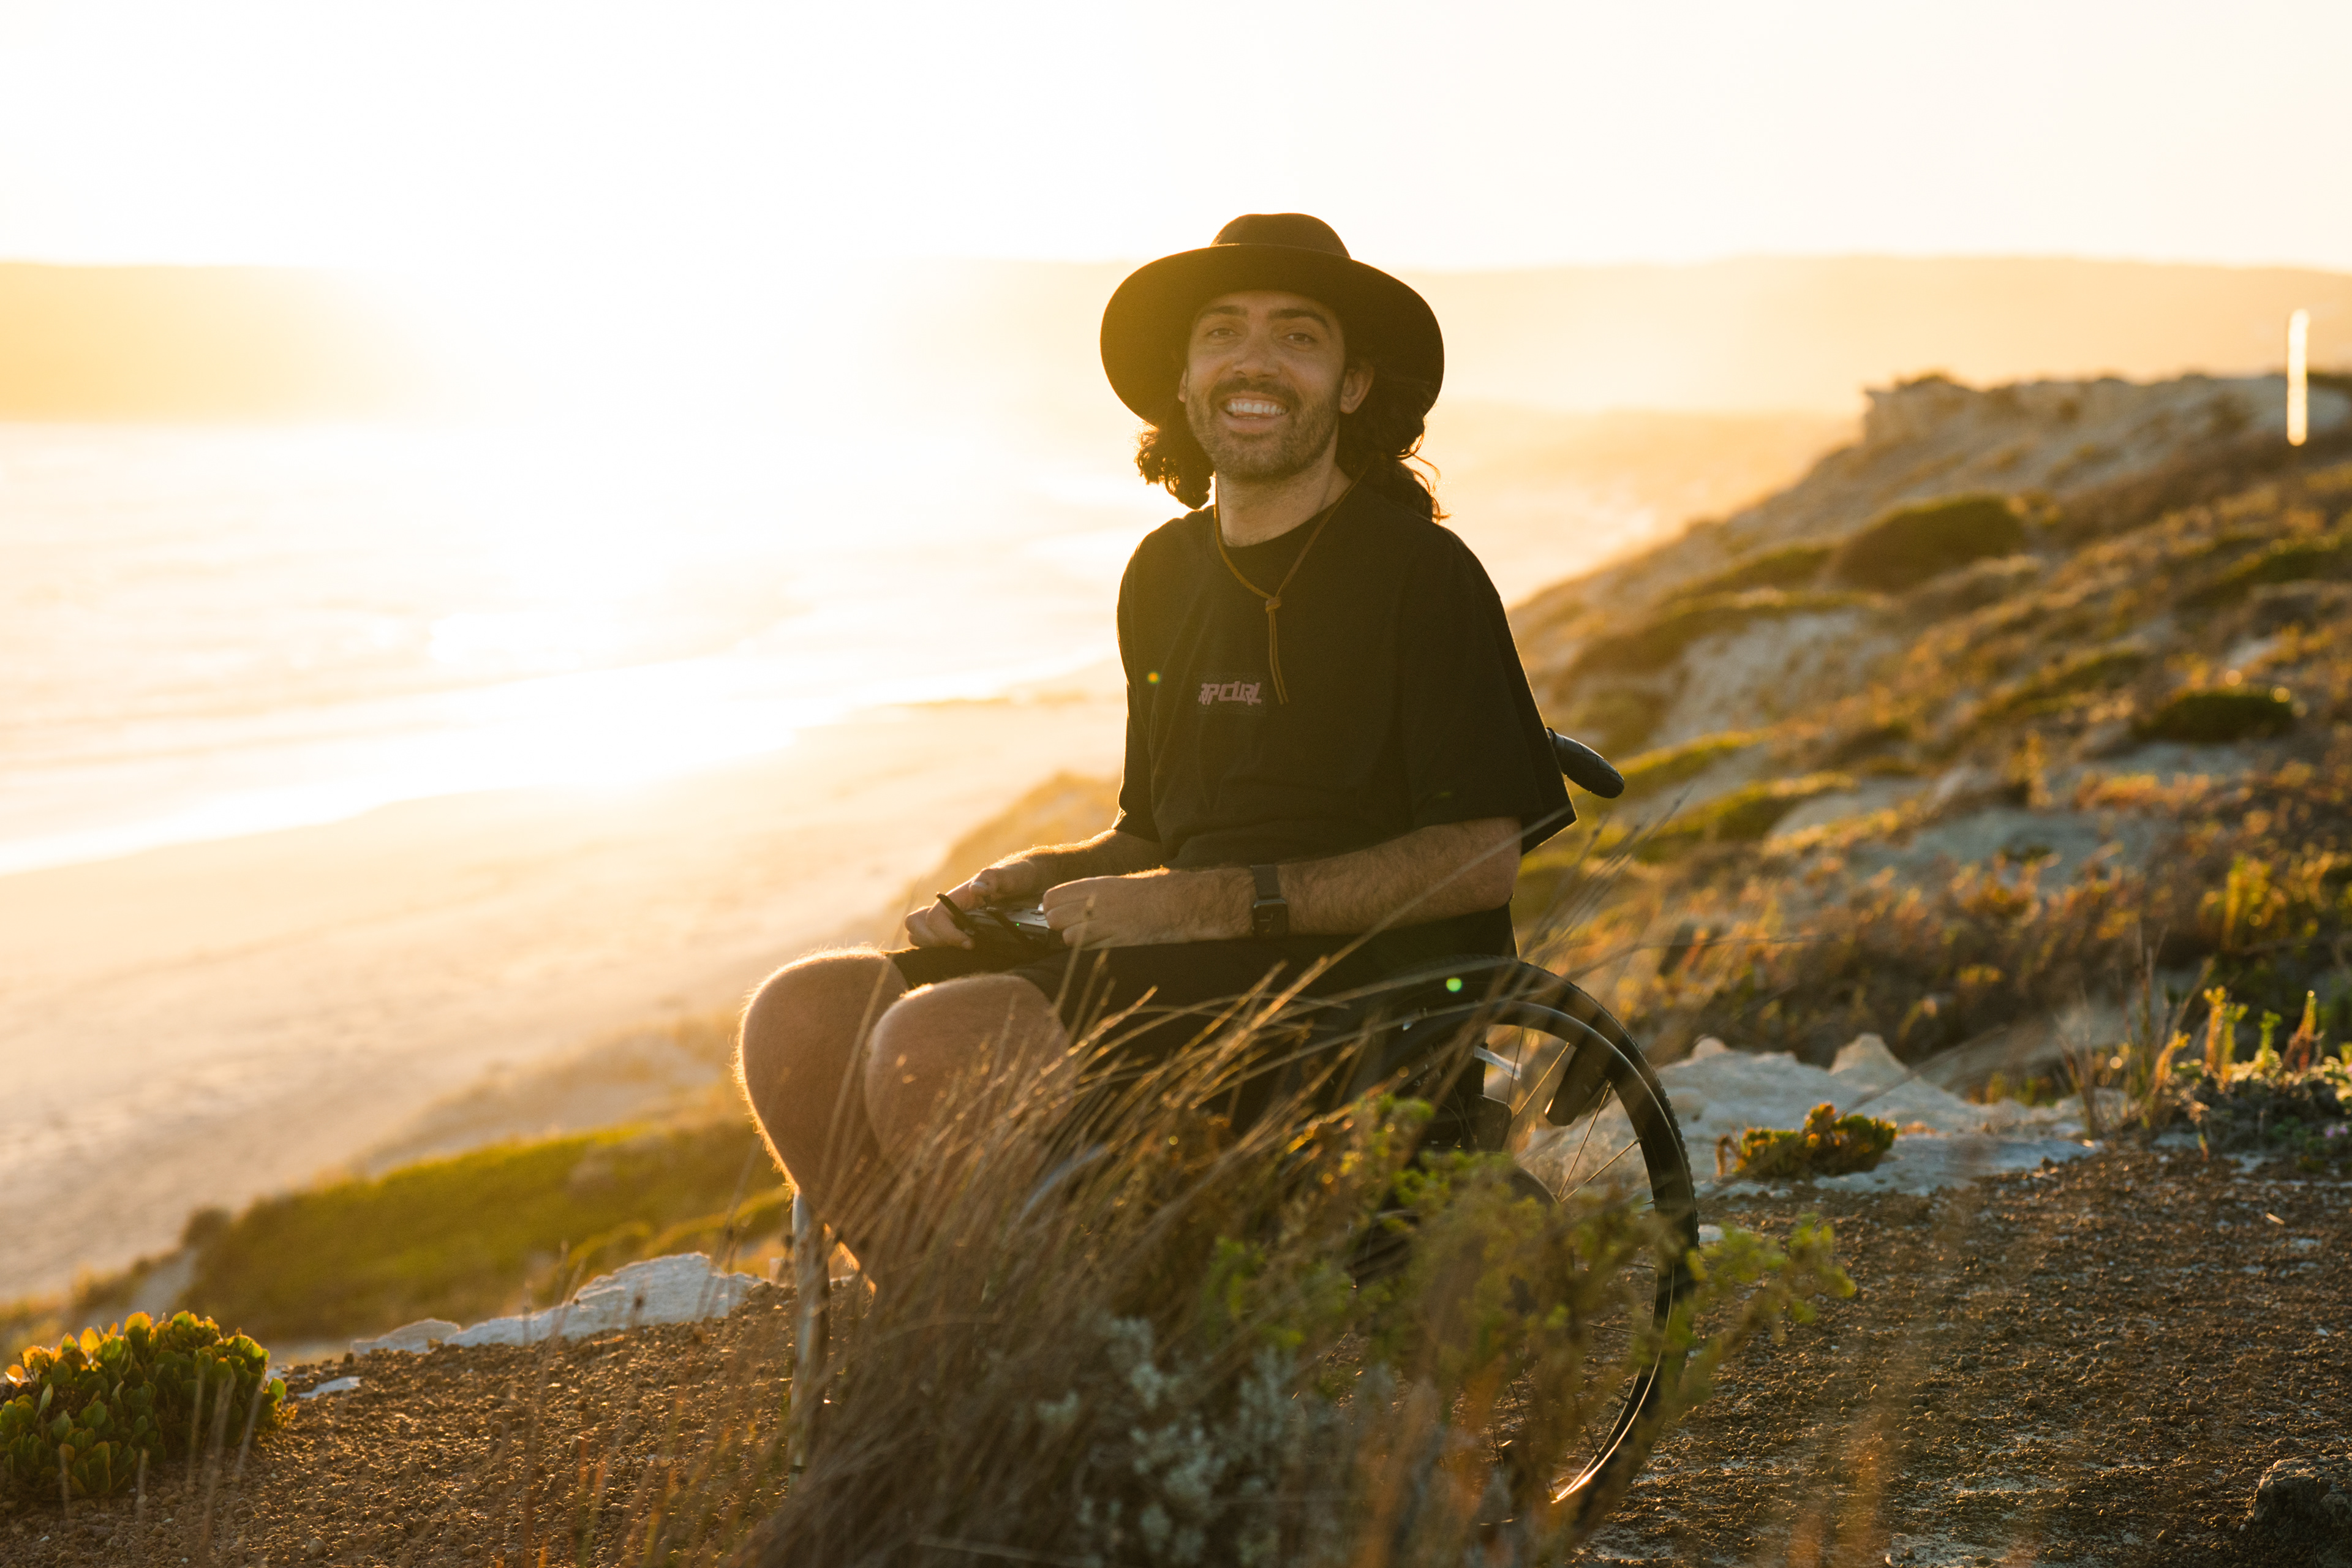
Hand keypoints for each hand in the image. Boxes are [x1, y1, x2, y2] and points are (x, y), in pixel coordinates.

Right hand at [904, 859, 1049, 947]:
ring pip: (921, 935)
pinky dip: (941, 950)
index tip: (970, 943)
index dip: (946, 934)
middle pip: (916, 926)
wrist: (1034, 878)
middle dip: (932, 941)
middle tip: (962, 946)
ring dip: (932, 946)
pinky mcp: (961, 930)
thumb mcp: (1012, 875)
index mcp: (957, 897)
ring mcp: (953, 920)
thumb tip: (976, 889)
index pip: (934, 918)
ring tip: (961, 949)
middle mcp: (950, 909)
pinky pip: (937, 942)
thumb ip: (994, 879)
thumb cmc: (1021, 874)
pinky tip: (965, 953)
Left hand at [1040, 868, 1247, 948]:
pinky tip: (1101, 944)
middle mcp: (1097, 903)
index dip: (1050, 907)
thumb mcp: (1116, 883)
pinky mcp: (1117, 941)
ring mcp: (1107, 923)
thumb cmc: (1150, 891)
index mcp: (1095, 885)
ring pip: (1068, 938)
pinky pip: (1089, 950)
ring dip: (1074, 939)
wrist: (1179, 902)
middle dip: (1057, 925)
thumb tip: (1064, 904)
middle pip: (1054, 919)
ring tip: (1087, 936)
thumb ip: (1090, 892)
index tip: (1056, 911)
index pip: (1051, 898)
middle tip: (1070, 925)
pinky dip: (1089, 950)